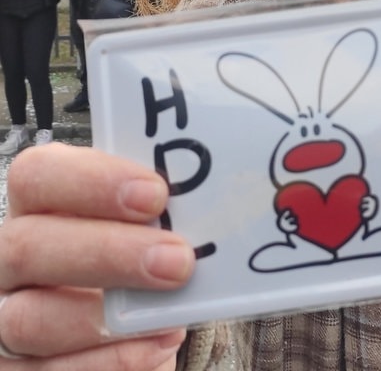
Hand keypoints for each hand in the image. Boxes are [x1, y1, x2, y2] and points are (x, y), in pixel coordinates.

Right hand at [0, 144, 194, 368]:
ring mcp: (5, 315)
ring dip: (105, 320)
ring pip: (28, 319)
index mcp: (41, 199)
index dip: (92, 182)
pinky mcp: (16, 370)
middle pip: (27, 247)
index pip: (38, 175)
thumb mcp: (146, 221)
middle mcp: (11, 254)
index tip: (156, 194)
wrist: (135, 321)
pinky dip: (111, 361)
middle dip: (108, 253)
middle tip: (177, 261)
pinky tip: (159, 344)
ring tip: (172, 315)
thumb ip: (161, 208)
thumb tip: (213, 191)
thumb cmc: (142, 250)